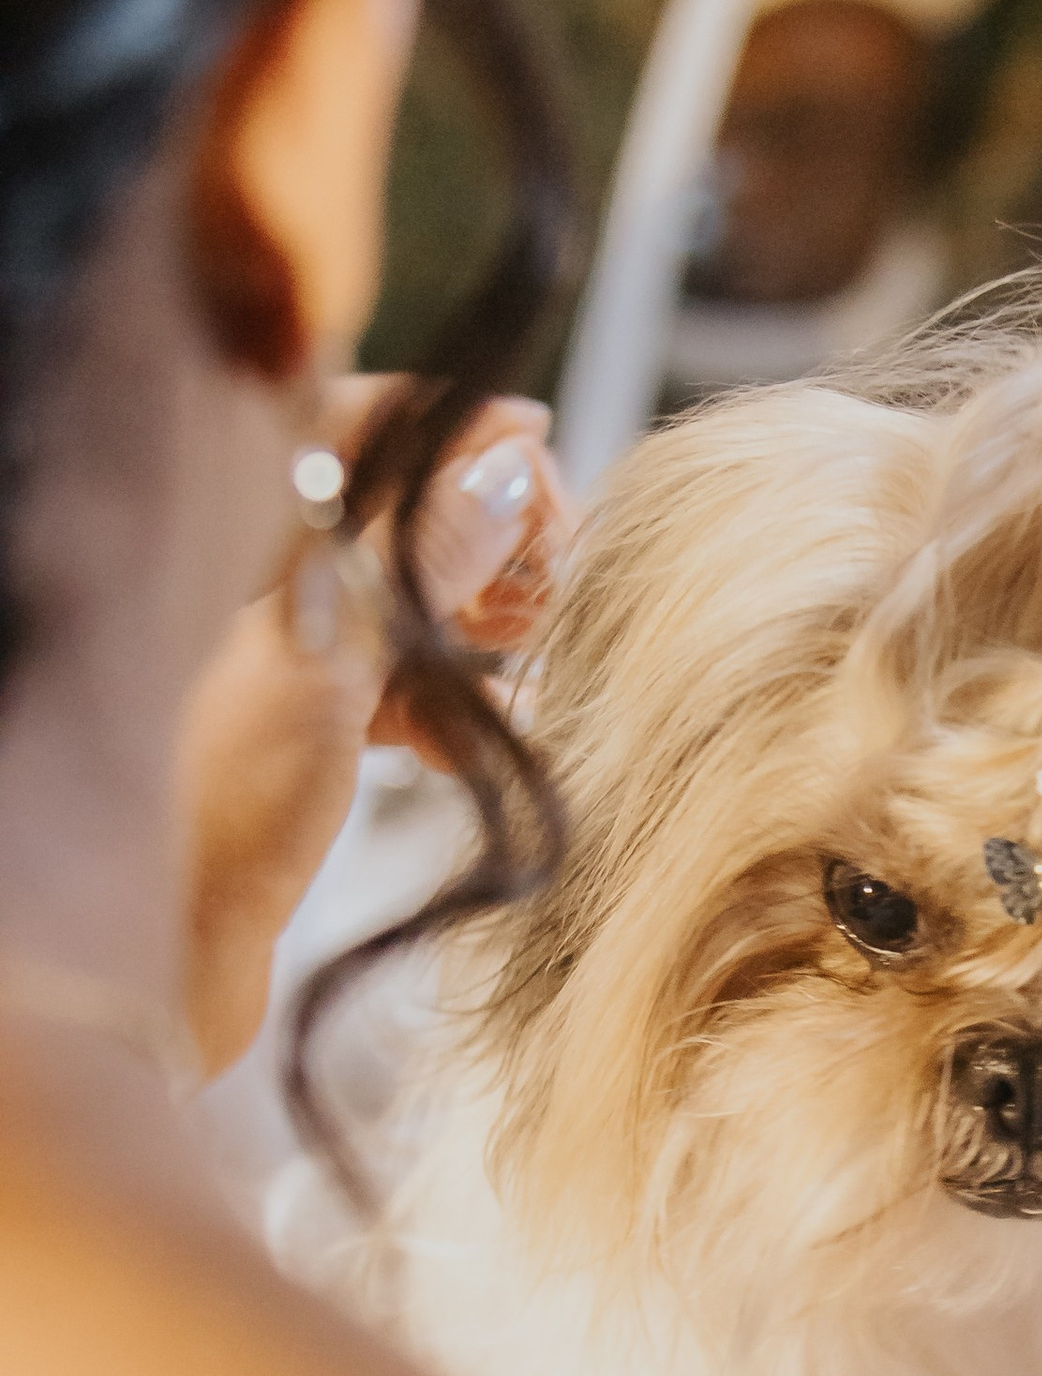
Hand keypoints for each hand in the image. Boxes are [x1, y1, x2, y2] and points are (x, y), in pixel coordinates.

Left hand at [178, 384, 572, 1075]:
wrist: (160, 958)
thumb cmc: (211, 814)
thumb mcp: (330, 666)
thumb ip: (415, 558)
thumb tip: (502, 472)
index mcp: (232, 528)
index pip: (354, 418)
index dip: (455, 425)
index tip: (540, 448)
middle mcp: (250, 576)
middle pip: (391, 504)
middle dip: (483, 531)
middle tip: (548, 582)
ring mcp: (273, 651)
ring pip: (402, 593)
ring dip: (480, 618)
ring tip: (531, 656)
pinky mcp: (296, 727)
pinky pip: (394, 678)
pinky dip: (451, 696)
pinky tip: (494, 732)